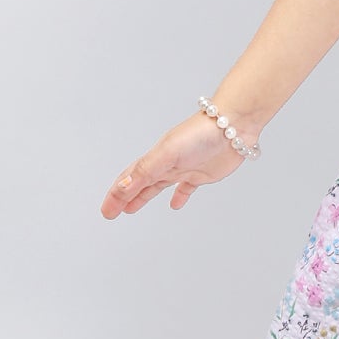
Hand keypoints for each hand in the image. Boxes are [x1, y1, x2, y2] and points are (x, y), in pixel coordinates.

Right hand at [100, 112, 254, 218]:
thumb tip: (121, 188)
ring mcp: (184, 168)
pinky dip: (179, 197)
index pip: (129, 179)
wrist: (232, 125)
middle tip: (112, 212)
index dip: (116, 195)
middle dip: (124, 198)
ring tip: (132, 208)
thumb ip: (145, 171)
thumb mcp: (166, 154)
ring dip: (144, 196)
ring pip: (158, 185)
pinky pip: (186, 188)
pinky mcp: (202, 173)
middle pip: (140, 183)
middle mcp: (167, 163)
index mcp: (155, 158)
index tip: (106, 211)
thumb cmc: (199, 134)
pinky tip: (175, 205)